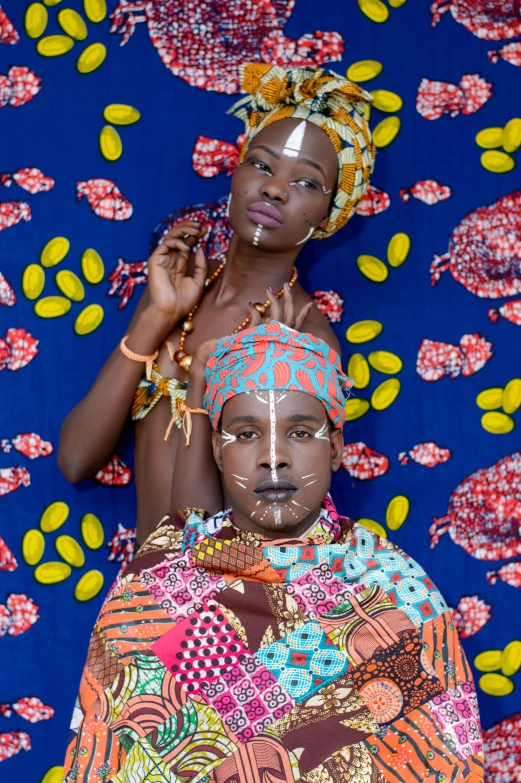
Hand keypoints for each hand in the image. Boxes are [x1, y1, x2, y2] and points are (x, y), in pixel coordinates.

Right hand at [146, 221, 207, 325]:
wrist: (171, 311)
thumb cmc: (184, 301)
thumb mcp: (199, 281)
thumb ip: (200, 265)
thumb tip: (200, 247)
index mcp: (179, 264)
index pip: (187, 243)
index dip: (196, 235)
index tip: (206, 230)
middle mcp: (170, 259)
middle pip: (178, 237)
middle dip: (190, 229)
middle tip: (201, 226)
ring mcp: (162, 259)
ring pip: (171, 236)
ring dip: (184, 230)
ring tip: (196, 230)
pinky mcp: (155, 260)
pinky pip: (165, 244)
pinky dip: (177, 241)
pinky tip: (187, 246)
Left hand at [190, 286, 312, 377]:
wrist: (248, 373)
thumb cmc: (257, 360)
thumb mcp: (262, 342)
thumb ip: (259, 324)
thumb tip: (253, 306)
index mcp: (288, 340)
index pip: (299, 325)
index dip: (304, 314)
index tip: (310, 303)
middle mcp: (284, 337)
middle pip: (290, 314)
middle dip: (289, 299)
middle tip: (286, 285)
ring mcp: (275, 335)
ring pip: (279, 313)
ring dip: (274, 299)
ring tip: (269, 288)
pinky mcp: (263, 336)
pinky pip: (259, 320)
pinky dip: (254, 311)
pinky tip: (250, 304)